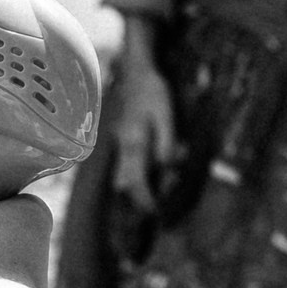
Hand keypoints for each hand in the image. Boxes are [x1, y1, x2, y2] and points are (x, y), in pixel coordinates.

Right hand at [109, 50, 176, 208]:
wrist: (136, 72)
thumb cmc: (154, 92)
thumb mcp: (166, 115)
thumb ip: (165, 143)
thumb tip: (166, 169)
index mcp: (134, 142)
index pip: (136, 180)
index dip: (145, 199)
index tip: (156, 213)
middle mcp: (123, 146)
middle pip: (124, 183)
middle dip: (136, 203)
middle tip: (152, 215)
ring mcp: (120, 144)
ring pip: (121, 176)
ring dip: (133, 193)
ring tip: (147, 204)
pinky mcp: (123, 141)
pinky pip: (124, 167)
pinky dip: (132, 180)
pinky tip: (143, 182)